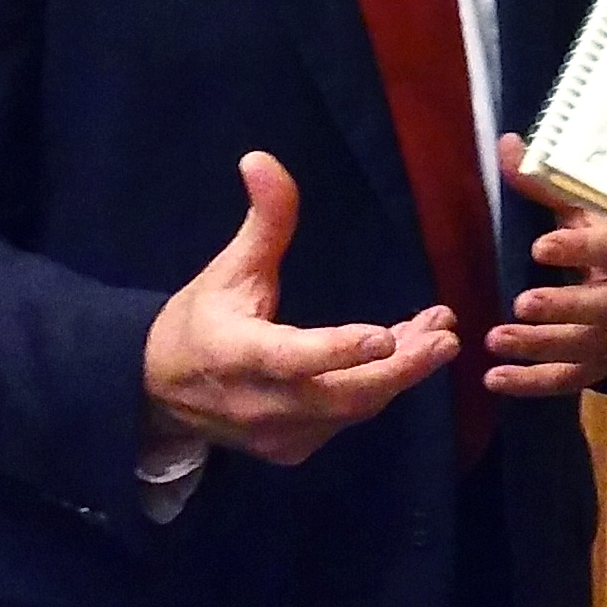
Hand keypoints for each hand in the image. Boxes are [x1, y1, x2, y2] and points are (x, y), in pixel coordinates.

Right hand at [142, 152, 460, 465]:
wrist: (159, 391)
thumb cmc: (201, 320)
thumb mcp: (228, 268)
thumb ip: (262, 221)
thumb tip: (262, 158)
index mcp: (237, 356)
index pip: (292, 359)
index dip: (338, 351)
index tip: (385, 336)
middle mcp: (260, 405)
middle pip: (341, 396)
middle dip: (400, 368)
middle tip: (447, 336)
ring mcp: (278, 434)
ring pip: (352, 408)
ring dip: (401, 372)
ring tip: (440, 332)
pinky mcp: (293, 448)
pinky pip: (346, 419)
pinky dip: (379, 386)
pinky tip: (408, 351)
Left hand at [486, 133, 606, 394]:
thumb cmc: (602, 231)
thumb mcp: (578, 204)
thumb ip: (543, 181)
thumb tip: (506, 144)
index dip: (580, 249)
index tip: (539, 247)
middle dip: (564, 307)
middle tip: (520, 304)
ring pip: (590, 347)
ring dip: (542, 346)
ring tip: (495, 339)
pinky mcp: (605, 364)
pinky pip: (573, 379)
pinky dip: (535, 382)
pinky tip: (496, 380)